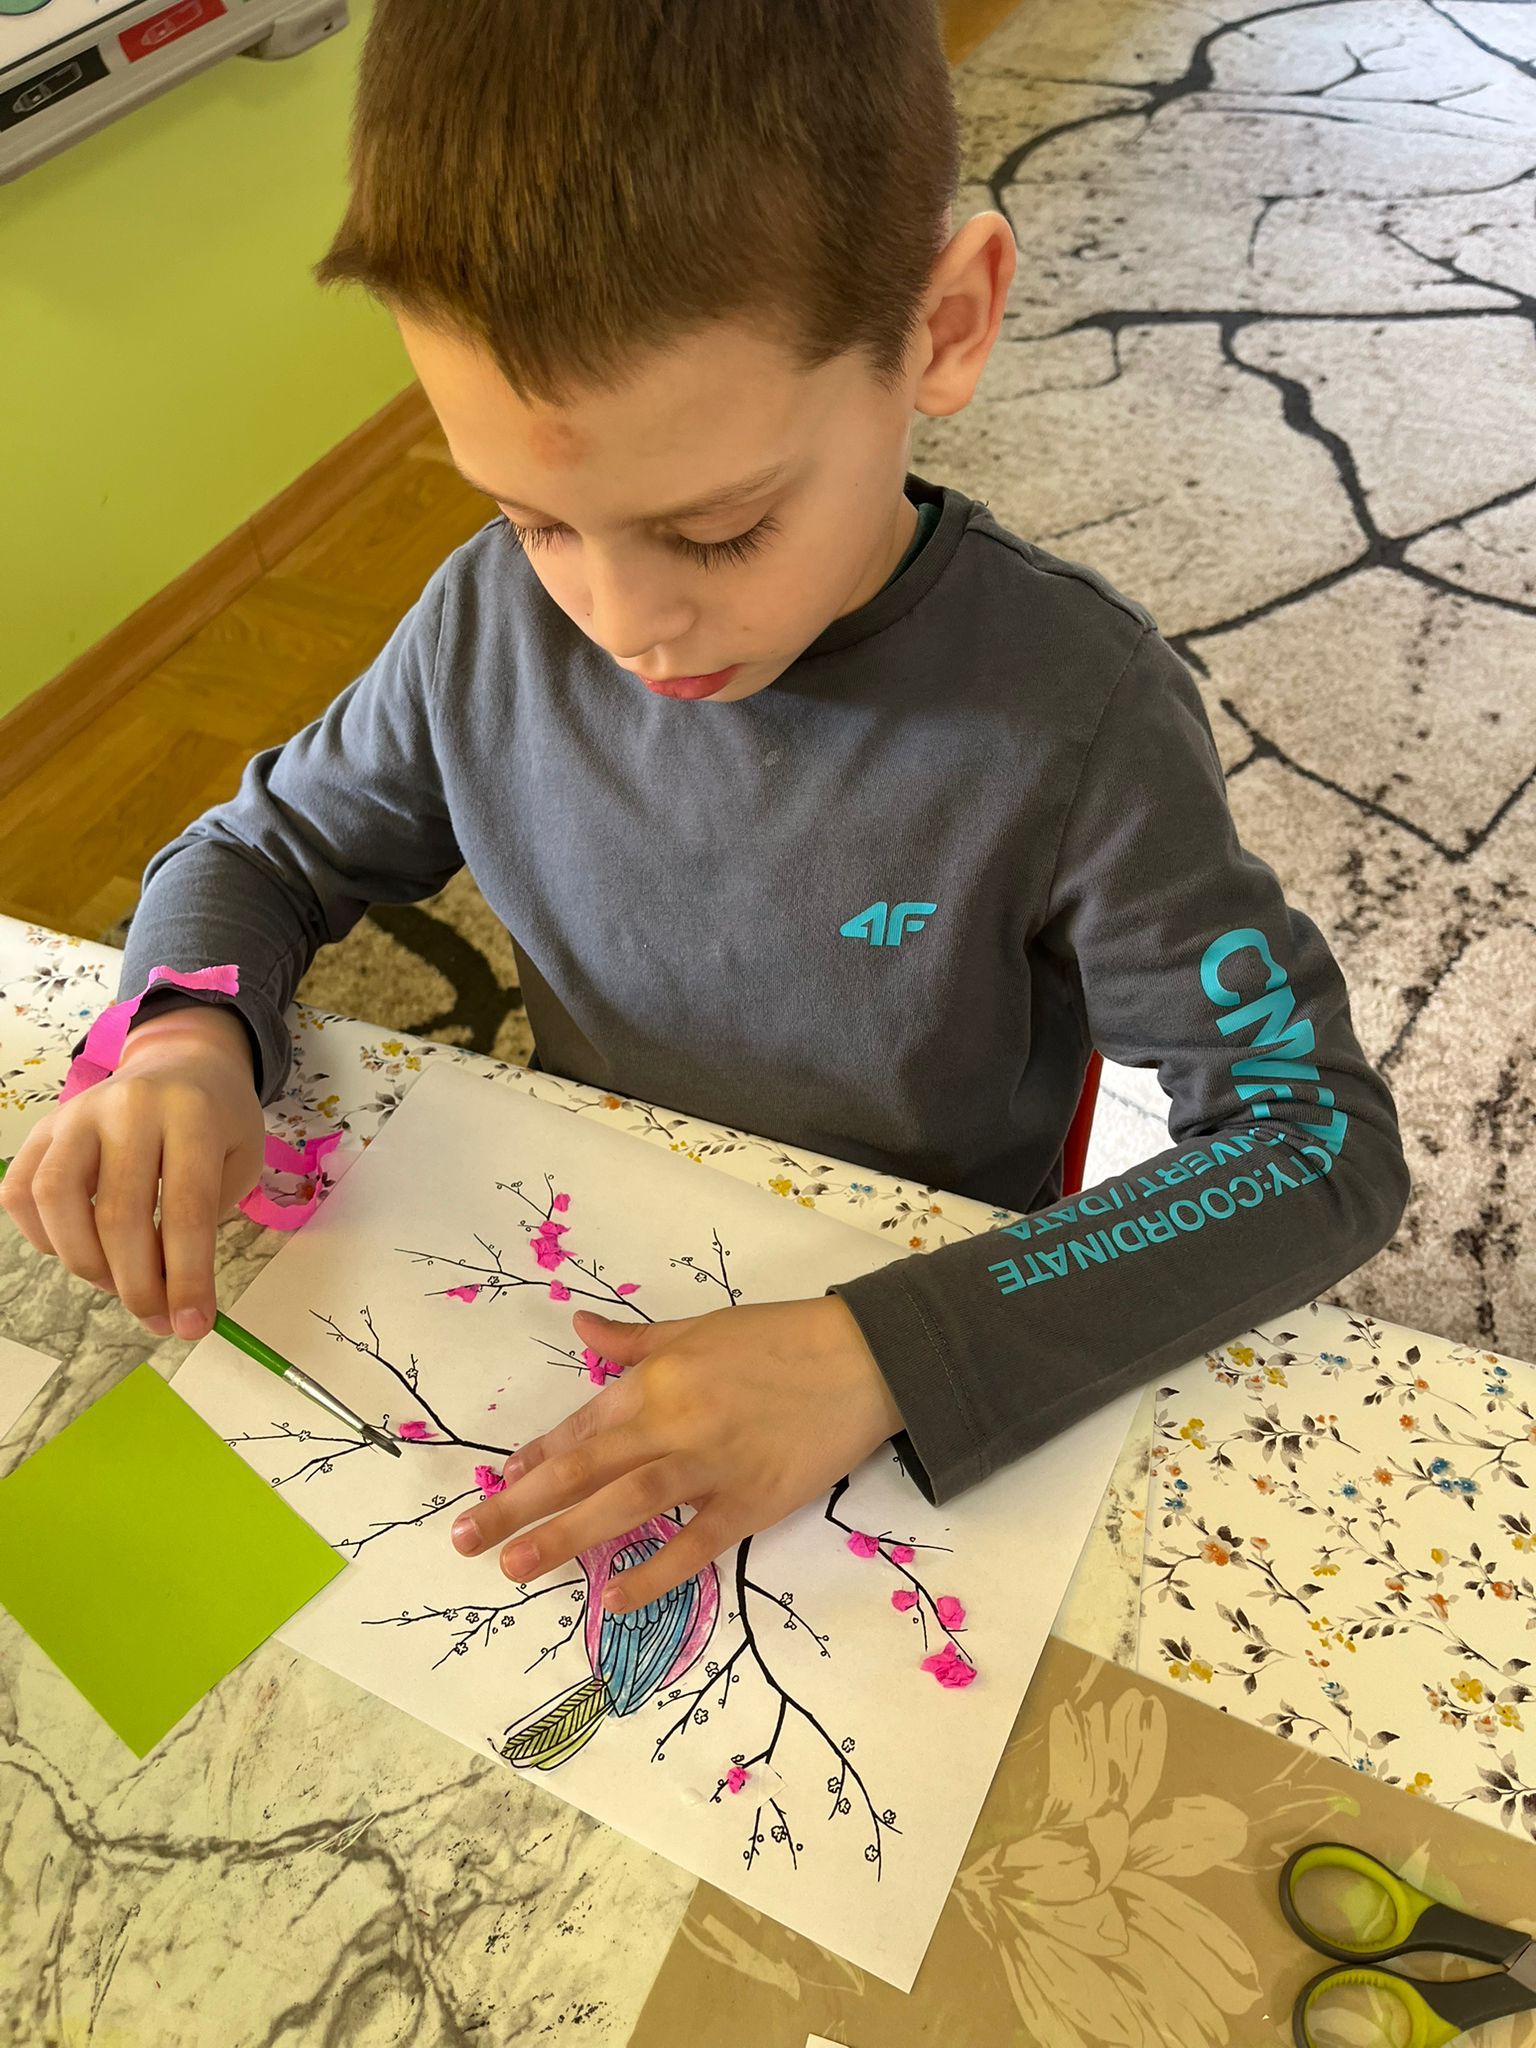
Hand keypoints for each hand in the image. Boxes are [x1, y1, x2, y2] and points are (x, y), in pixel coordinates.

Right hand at [0, 1006, 264, 1340]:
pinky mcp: (44, 1127)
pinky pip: (22, 1193)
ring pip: (58, 1202)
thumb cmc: (218, 1122)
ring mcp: (77, 1113)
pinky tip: (79, 1249)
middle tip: (159, 1321)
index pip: (185, 1209)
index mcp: (191, 1114)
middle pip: (120, 1215)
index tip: (193, 1327)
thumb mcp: (239, 1163)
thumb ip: (206, 1223)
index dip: (187, 1277)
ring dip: (86, 1263)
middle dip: (139, 1286)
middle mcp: (128, 1107)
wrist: (183, 1063)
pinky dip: (44, 1236)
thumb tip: (169, 1298)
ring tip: (119, 1285)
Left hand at [450, 1296, 903, 1610]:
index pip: (580, 1424)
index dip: (533, 1458)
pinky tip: (613, 1596)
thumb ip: (632, 1339)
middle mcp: (672, 1420)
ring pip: (624, 1505)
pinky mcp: (752, 1503)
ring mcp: (711, 1465)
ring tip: (514, 1569)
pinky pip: (694, 1544)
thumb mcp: (699, 1326)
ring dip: (564, 1537)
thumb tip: (576, 1325)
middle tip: (466, 1539)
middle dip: (519, 1504)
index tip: (497, 1483)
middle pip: (582, 1469)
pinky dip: (653, 1571)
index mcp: (657, 1377)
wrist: (865, 1357)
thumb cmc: (781, 1338)